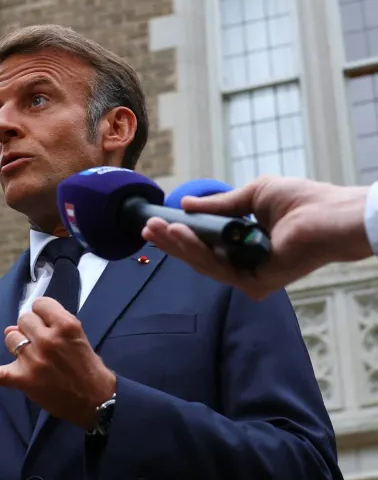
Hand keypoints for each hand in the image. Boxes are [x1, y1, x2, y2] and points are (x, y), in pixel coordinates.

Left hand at [0, 297, 115, 429]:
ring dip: (17, 344)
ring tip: (31, 357)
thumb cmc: (89, 367)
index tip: (47, 325)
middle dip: (29, 330)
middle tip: (42, 345)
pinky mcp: (23, 379)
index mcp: (66, 325)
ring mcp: (34, 359)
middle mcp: (48, 339)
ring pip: (10, 337)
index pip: (39, 305)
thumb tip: (19, 324)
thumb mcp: (78, 335)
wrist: (96, 400)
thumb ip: (52, 324)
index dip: (41, 315)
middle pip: (23, 320)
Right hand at [142, 176, 371, 300]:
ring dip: (179, 245)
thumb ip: (218, 205)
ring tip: (160, 229)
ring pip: (204, 264)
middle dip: (171, 242)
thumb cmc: (302, 201)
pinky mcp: (255, 284)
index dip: (180, 235)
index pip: (205, 244)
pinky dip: (197, 252)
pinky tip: (182, 234)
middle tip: (149, 228)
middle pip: (199, 256)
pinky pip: (218, 269)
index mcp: (244, 244)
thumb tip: (186, 204)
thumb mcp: (251, 195)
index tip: (157, 223)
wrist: (329, 214)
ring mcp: (250, 276)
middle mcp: (245, 263)